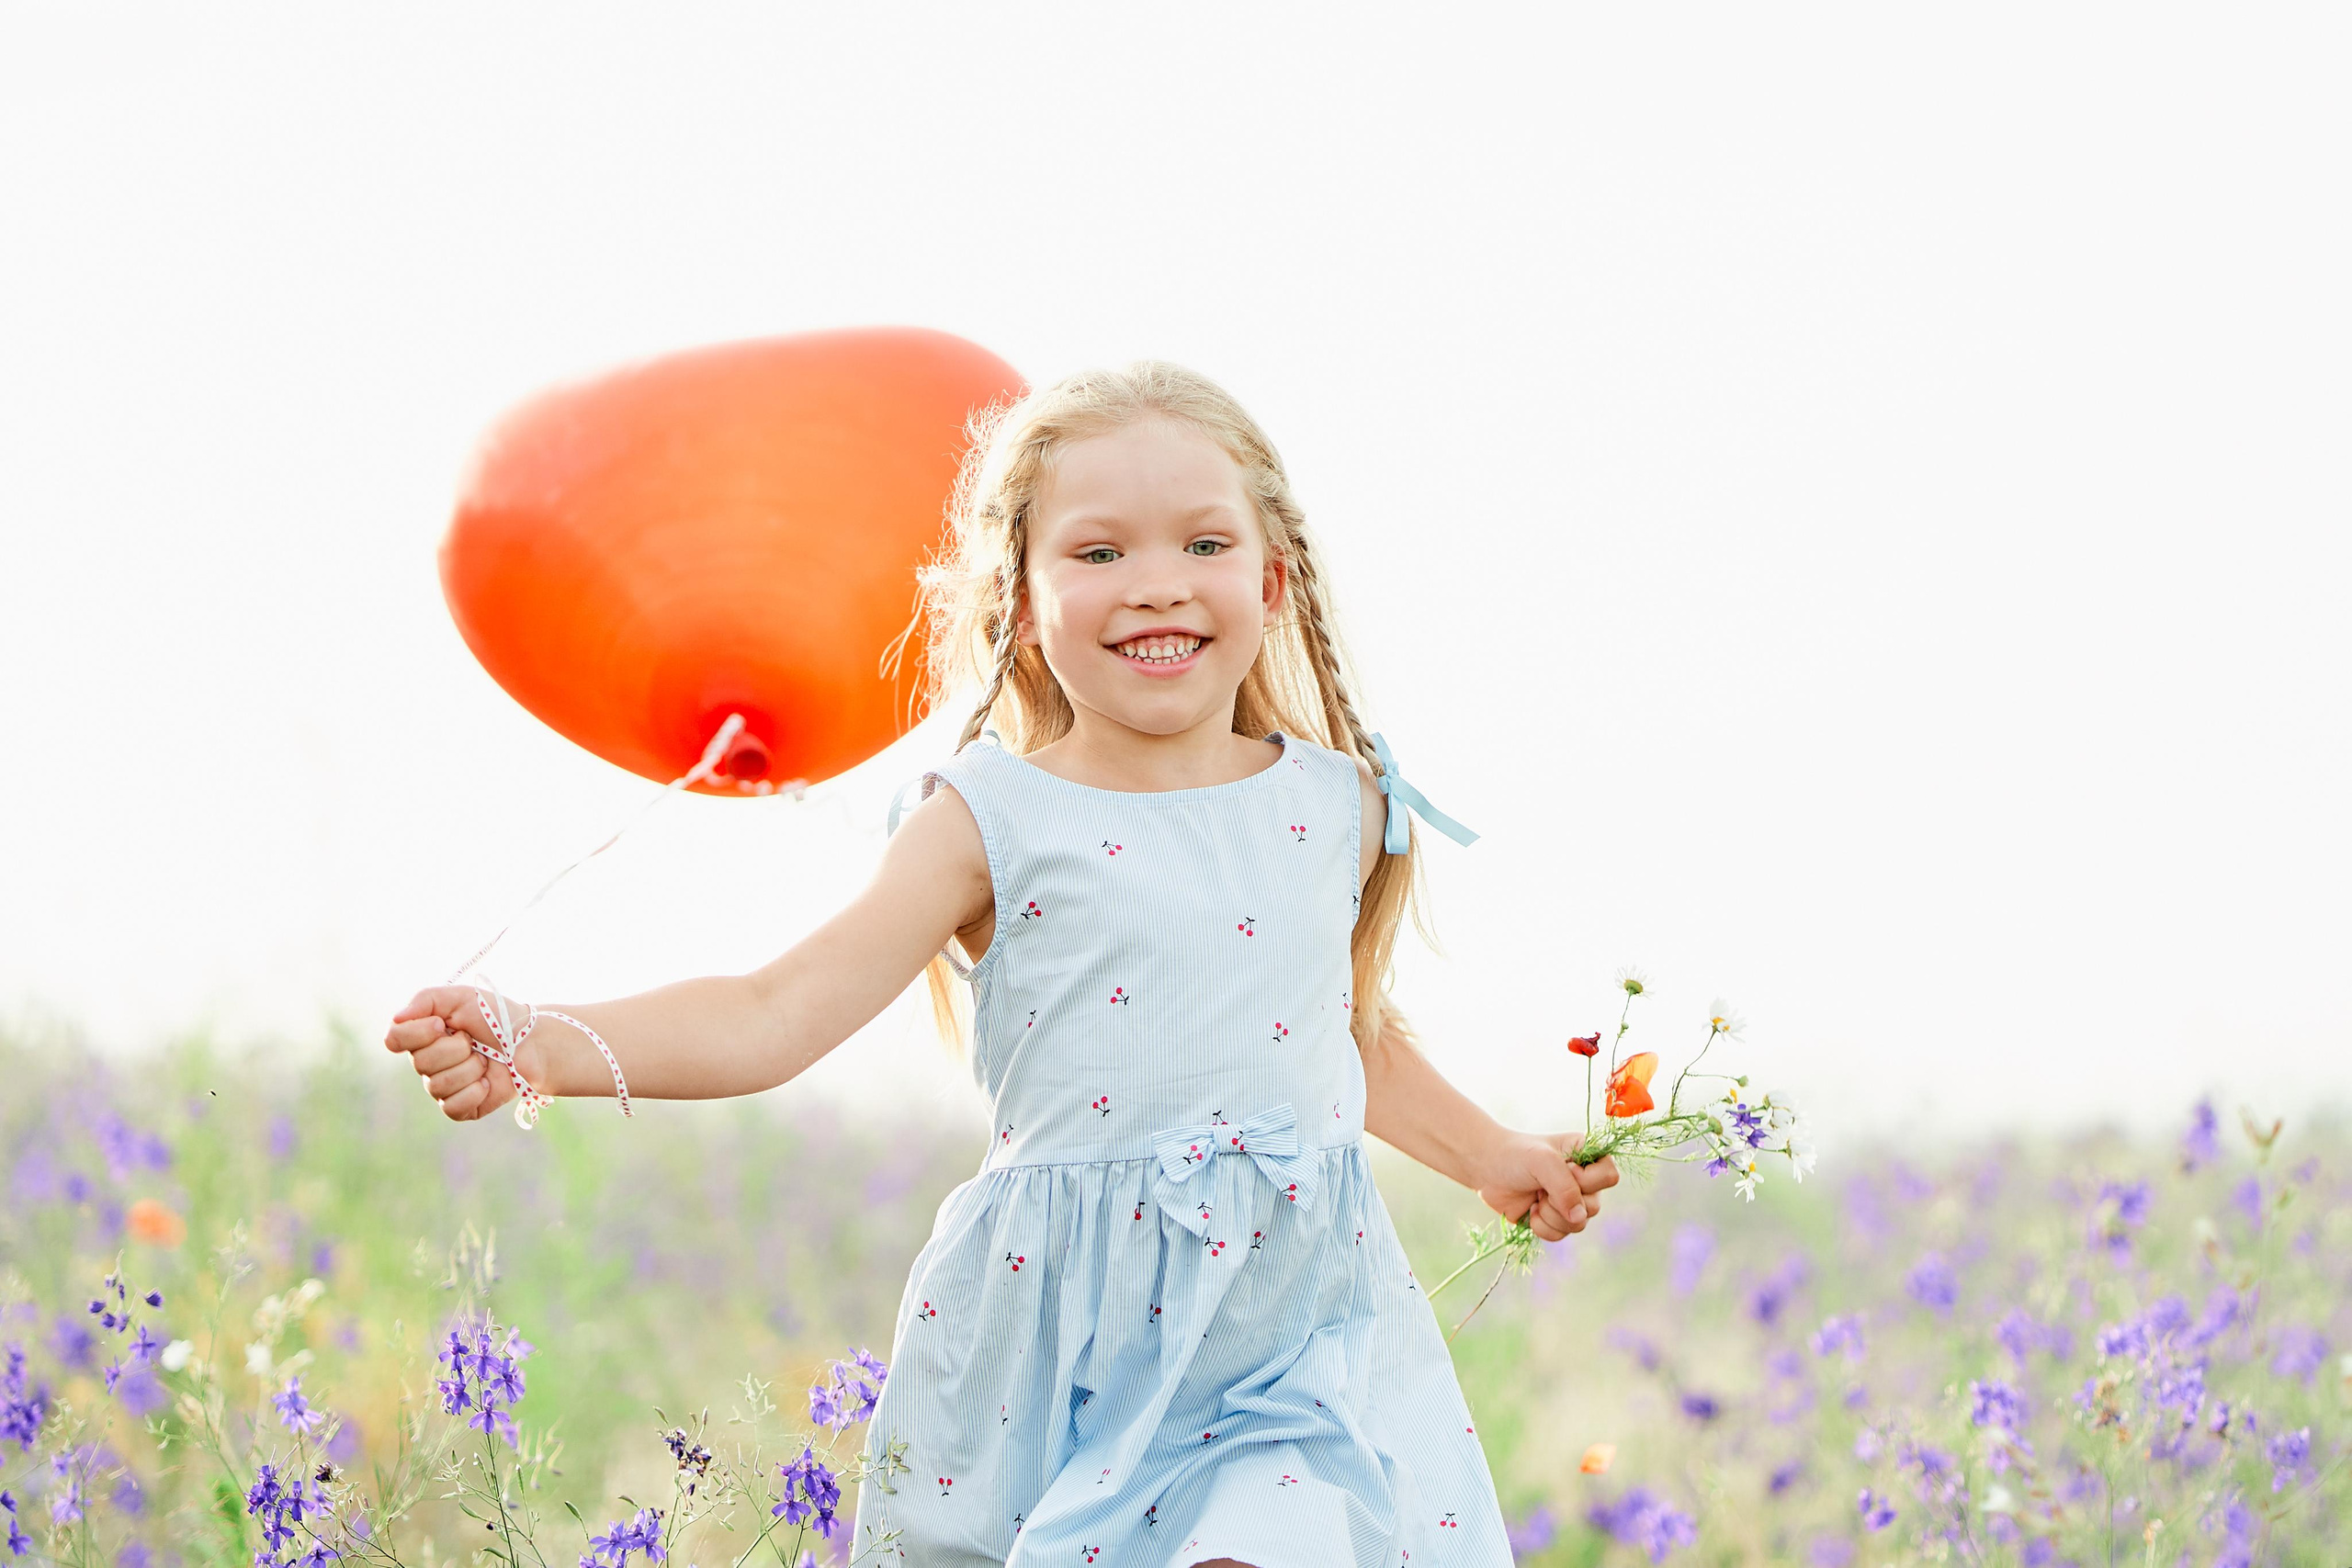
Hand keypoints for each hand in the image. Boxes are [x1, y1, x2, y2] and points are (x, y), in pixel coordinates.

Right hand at [383, 986, 547, 1122]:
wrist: (531, 1043)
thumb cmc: (496, 1018)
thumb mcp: (462, 997)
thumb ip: (425, 1000)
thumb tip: (396, 1018)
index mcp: (423, 1035)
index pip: (394, 1038)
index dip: (417, 1033)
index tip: (442, 1024)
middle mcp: (427, 1063)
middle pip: (420, 1062)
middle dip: (455, 1048)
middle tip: (474, 1041)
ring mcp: (441, 1087)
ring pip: (438, 1085)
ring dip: (470, 1068)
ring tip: (485, 1059)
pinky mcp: (459, 1107)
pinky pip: (451, 1106)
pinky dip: (474, 1091)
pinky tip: (487, 1081)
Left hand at [1474, 1130, 1620, 1241]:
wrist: (1485, 1168)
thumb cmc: (1515, 1155)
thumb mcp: (1542, 1161)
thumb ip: (1564, 1187)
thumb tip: (1579, 1217)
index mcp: (1588, 1156)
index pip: (1610, 1177)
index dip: (1587, 1180)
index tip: (1565, 1170)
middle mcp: (1584, 1180)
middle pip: (1594, 1207)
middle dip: (1561, 1202)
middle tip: (1541, 1187)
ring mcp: (1570, 1202)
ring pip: (1578, 1225)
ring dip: (1551, 1215)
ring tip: (1535, 1197)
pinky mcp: (1554, 1219)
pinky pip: (1560, 1235)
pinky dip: (1542, 1227)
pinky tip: (1529, 1210)